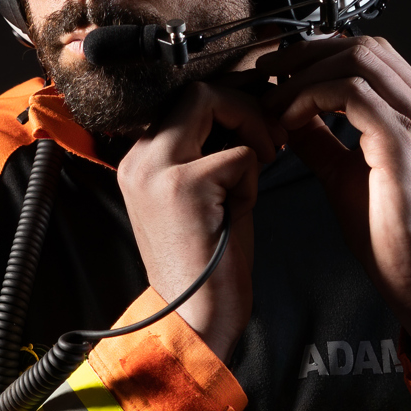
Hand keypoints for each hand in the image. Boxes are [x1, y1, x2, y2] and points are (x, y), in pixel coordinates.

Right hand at [117, 83, 279, 360]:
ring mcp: (157, 170)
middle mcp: (140, 159)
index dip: (230, 102)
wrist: (195, 320)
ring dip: (251, 128)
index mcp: (140, 161)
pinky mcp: (183, 187)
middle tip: (271, 138)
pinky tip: (244, 207)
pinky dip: (252, 177)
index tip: (258, 125)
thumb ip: (209, 151)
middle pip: (196, 90)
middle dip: (245, 105)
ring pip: (211, 101)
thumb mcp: (203, 196)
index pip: (184, 99)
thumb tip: (244, 107)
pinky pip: (238, 153)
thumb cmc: (209, 264)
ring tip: (263, 162)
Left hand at [258, 36, 410, 351]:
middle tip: (267, 74)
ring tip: (273, 100)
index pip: (371, 55)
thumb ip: (321, 139)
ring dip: (303, 75)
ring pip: (357, 61)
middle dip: (306, 53)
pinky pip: (351, 94)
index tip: (280, 71)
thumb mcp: (345, 174)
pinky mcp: (404, 143)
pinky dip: (311, 98)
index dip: (320, 52)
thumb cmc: (393, 238)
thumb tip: (289, 113)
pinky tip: (289, 120)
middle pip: (363, 47)